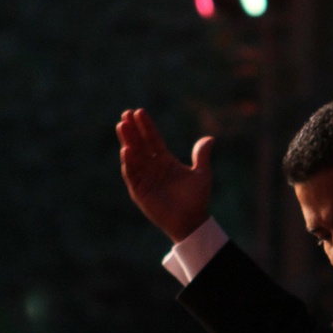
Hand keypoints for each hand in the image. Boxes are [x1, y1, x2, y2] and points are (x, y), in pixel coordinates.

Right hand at [117, 107, 213, 242]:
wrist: (192, 221)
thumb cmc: (197, 198)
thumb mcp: (202, 174)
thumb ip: (202, 156)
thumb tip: (210, 138)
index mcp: (165, 161)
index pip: (153, 139)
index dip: (146, 126)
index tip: (139, 111)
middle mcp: (152, 167)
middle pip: (140, 144)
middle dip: (133, 130)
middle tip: (125, 113)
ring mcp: (145, 178)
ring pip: (133, 156)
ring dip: (127, 141)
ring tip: (122, 126)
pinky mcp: (140, 191)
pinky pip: (132, 175)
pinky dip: (129, 163)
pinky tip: (126, 150)